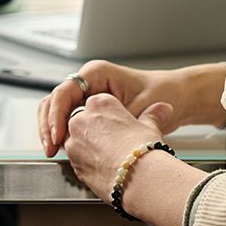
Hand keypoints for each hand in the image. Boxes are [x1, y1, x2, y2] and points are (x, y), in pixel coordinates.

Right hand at [37, 59, 225, 156]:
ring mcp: (86, 94)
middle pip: (53, 101)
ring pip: (55, 111)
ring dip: (51, 131)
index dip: (56, 116)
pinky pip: (67, 120)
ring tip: (52, 151)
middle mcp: (87, 81)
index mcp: (95, 73)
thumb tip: (95, 138)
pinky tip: (63, 150)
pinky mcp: (89, 109)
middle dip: (47, 126)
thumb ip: (118, 121)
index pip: (63, 93)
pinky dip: (62, 135)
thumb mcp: (141, 106)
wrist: (178, 96)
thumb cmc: (164, 93)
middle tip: (50, 148)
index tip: (57, 137)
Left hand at [62, 94, 172, 203]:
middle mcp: (81, 119)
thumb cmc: (145, 151)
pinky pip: (78, 160)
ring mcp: (73, 141)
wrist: (139, 179)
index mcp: (99, 103)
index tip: (121, 127)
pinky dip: (88, 163)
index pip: (98, 105)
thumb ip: (151, 115)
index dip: (111, 118)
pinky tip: (105, 168)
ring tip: (112, 158)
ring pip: (78, 141)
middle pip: (84, 121)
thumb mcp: (151, 127)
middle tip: (116, 144)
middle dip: (97, 131)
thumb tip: (162, 108)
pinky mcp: (72, 163)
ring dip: (90, 147)